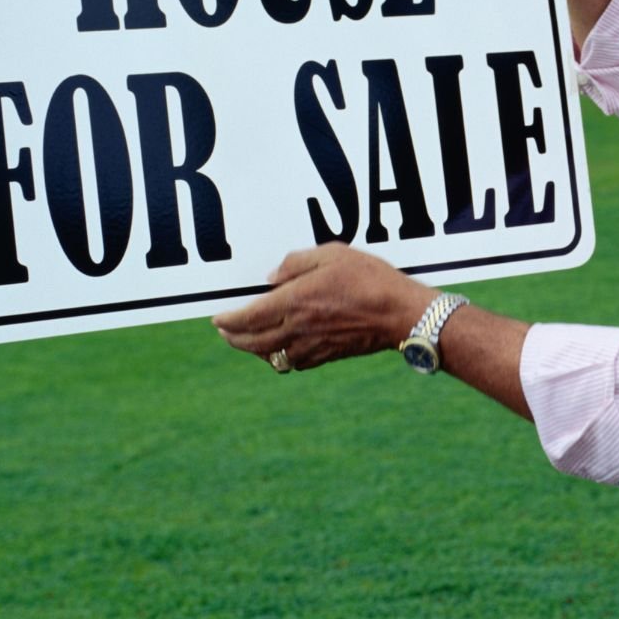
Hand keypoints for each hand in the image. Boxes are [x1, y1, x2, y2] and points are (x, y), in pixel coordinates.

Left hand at [211, 244, 435, 371]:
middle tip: (225, 332)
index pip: (247, 318)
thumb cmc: (369, 279)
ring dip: (254, 350)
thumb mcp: (332, 255)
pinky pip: (294, 363)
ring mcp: (313, 347)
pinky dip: (281, 358)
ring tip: (248, 341)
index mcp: (294, 303)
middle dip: (234, 338)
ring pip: (271, 356)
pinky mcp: (328, 356)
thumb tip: (272, 277)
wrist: (400, 314)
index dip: (227, 321)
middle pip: (253, 343)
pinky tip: (282, 350)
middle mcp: (298, 329)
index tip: (217, 319)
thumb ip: (296, 263)